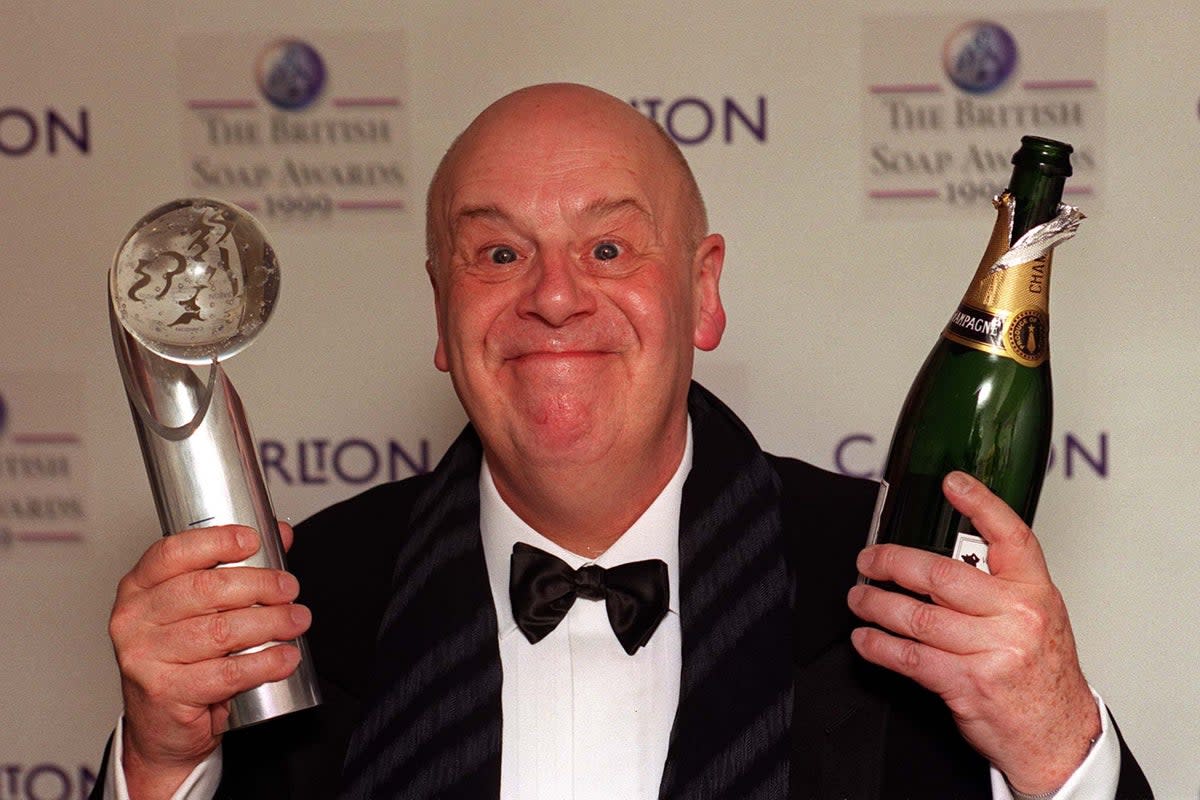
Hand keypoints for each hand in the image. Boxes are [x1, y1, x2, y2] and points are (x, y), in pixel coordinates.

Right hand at [108, 523, 310, 799]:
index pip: (174, 552)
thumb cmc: (182, 659)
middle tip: (289, 589)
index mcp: (139, 587)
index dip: (216, 542)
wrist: (161, 726)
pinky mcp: (165, 691)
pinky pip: (226, 672)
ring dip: (269, 623)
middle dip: (259, 585)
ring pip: (220, 631)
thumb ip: (238, 567)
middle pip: (204, 589)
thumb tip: (280, 534)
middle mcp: (135, 619)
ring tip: (296, 621)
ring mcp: (145, 657)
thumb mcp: (201, 608)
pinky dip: (264, 663)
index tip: (253, 541)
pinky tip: (285, 657)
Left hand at [847, 471, 1100, 795]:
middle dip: (893, 562)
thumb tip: (947, 554)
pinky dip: (879, 646)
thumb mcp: (1039, 617)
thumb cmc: (1043, 674)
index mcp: (1034, 592)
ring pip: (917, 616)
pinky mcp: (968, 684)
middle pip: (941, 575)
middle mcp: (1016, 617)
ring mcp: (992, 651)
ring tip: (859, 598)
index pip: (1011, 536)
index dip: (980, 504)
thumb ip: (999, 585)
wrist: (1059, 736)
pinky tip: (865, 638)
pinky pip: (910, 657)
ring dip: (876, 604)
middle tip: (869, 559)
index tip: (951, 483)